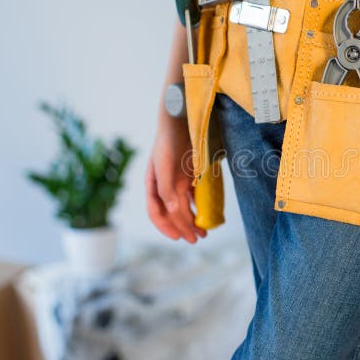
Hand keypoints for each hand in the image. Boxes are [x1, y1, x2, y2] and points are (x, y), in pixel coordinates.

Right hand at [145, 118, 206, 242]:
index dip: (166, 227)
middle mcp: (164, 185)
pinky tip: (206, 213)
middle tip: (197, 239)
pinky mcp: (188, 175)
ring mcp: (177, 181)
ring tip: (204, 232)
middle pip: (173, 212)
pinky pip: (193, 195)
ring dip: (192, 220)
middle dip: (183, 227)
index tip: (179, 238)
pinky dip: (199, 206)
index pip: (156, 212)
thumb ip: (167, 190)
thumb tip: (175, 213)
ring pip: (183, 206)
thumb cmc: (168, 142)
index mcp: (153, 185)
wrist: (181, 120)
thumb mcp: (165, 167)